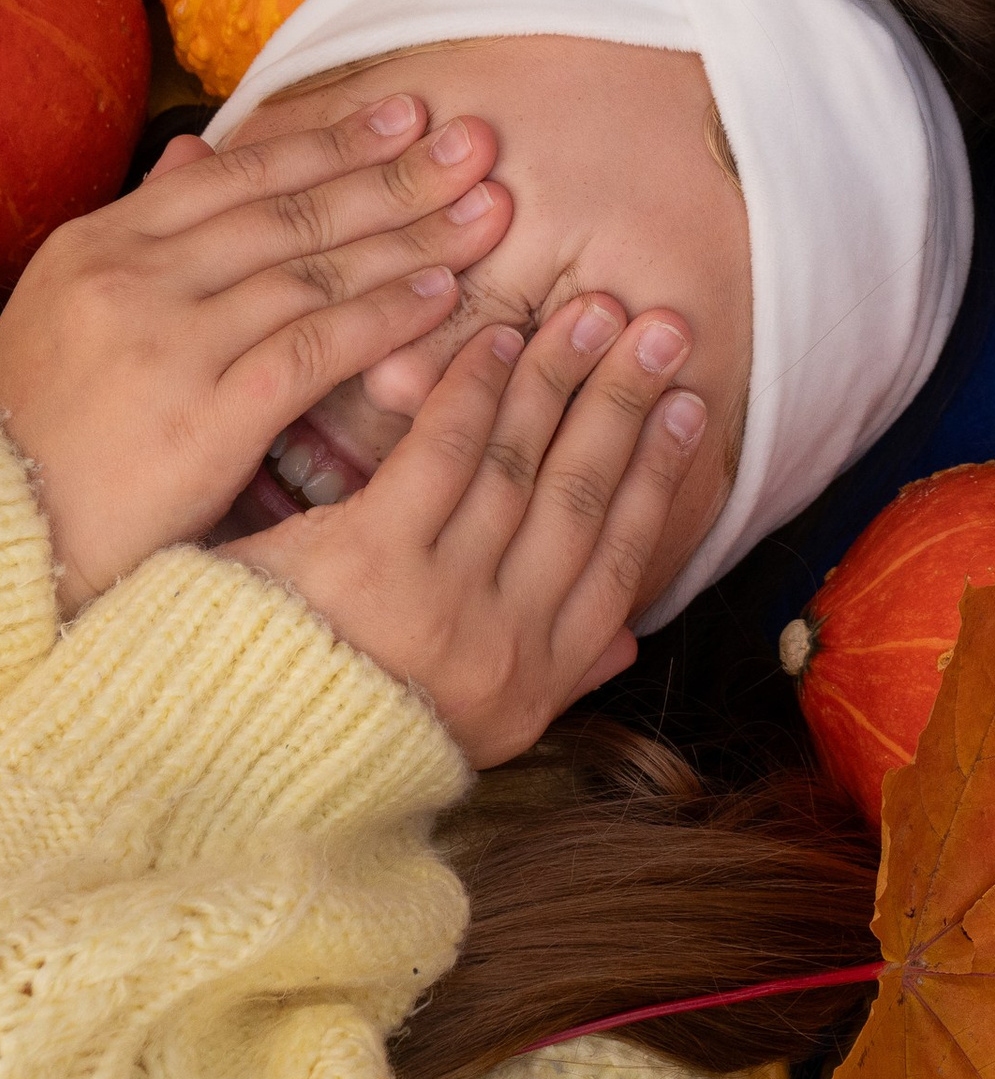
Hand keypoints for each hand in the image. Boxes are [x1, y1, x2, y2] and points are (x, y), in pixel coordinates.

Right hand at [0, 96, 512, 612]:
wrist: (3, 544)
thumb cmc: (51, 428)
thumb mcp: (73, 311)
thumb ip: (148, 232)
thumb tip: (195, 150)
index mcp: (98, 246)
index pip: (239, 174)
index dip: (333, 140)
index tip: (410, 112)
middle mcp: (130, 281)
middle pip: (291, 213)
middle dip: (396, 175)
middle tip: (479, 145)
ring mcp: (165, 346)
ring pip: (314, 273)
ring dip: (412, 240)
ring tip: (488, 212)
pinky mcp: (202, 417)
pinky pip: (314, 349)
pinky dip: (384, 318)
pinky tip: (441, 298)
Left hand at [226, 295, 704, 765]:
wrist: (220, 764)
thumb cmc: (342, 732)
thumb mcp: (465, 731)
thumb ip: (551, 681)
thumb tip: (628, 644)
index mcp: (532, 686)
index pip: (618, 560)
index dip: (661, 475)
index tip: (690, 408)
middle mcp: (500, 644)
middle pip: (581, 497)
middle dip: (628, 403)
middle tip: (662, 329)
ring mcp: (438, 602)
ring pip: (520, 465)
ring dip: (562, 378)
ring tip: (593, 314)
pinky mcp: (370, 561)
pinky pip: (441, 453)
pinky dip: (474, 390)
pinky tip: (498, 339)